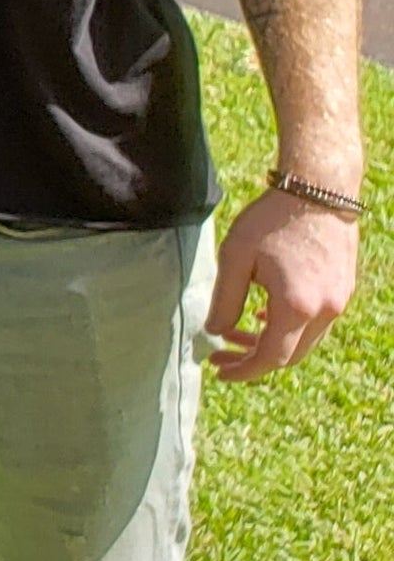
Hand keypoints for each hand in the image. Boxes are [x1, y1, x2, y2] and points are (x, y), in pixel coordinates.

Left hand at [205, 186, 357, 380]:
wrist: (318, 190)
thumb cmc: (271, 220)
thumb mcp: (235, 258)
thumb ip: (225, 300)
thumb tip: (216, 333)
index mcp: (297, 307)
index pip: (271, 358)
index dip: (244, 370)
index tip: (218, 371)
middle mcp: (325, 310)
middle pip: (290, 355)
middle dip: (253, 359)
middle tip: (221, 355)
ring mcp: (338, 300)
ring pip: (304, 340)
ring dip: (272, 342)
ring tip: (237, 333)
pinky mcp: (343, 289)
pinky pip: (316, 322)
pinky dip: (289, 327)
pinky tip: (265, 315)